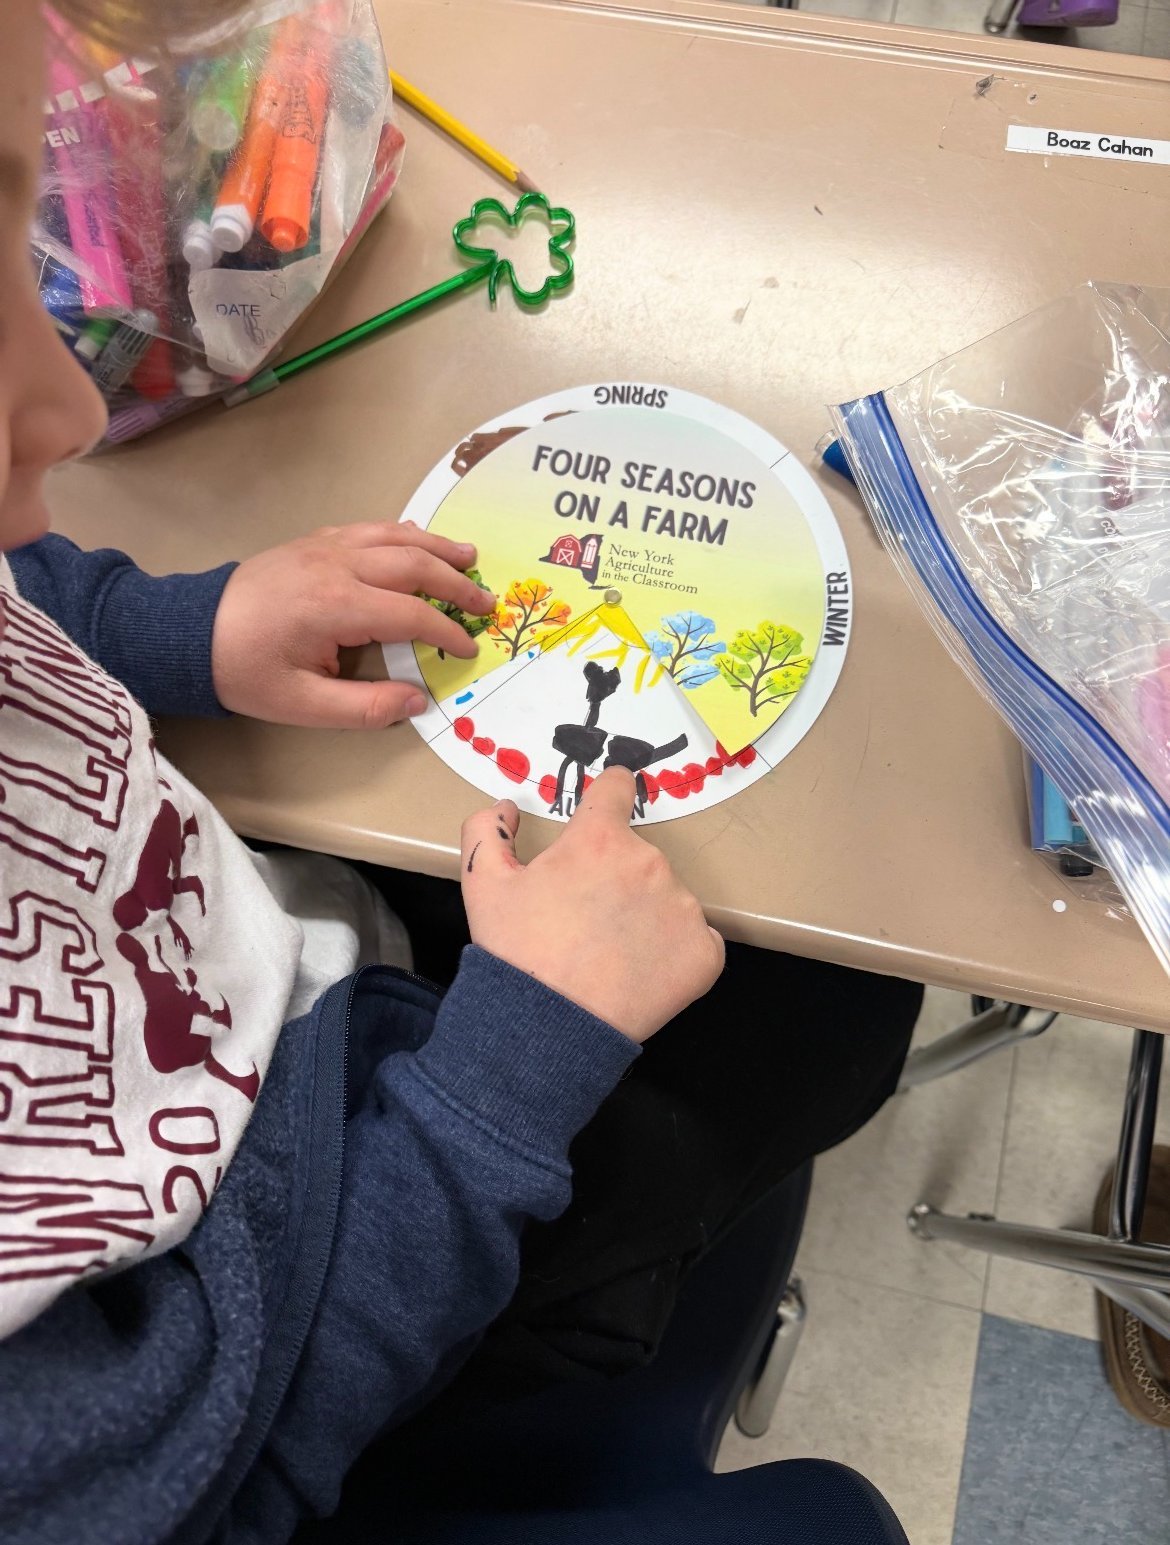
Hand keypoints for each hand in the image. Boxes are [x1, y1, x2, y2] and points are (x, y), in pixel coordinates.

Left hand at [210, 521, 495, 727]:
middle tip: (487, 601)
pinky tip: (417, 540)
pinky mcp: (312, 541)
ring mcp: (323, 547)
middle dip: (455, 583)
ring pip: (394, 536)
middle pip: (413, 565)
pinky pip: (368, 528)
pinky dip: (401, 533)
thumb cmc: (244, 671)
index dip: (447, 632)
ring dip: (436, 546)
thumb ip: (364, 707)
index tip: (468, 650)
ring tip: (469, 556)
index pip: (412, 614)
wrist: (187, 631)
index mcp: (336, 607)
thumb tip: (417, 702)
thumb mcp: (302, 705)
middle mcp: (336, 566)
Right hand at [460, 768, 724, 1042]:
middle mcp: (650, 862)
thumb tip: (507, 807)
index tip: (604, 812)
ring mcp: (683, 907)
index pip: (617, 788)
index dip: (607, 797)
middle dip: (615, 877)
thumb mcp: (481, 884)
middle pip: (638, 855)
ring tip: (610, 954)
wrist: (547, 1028)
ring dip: (645, 915)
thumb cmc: (514, 953)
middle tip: (585, 919)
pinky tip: (641, 973)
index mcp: (600, 839)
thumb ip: (485, 829)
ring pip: (667, 898)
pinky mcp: (705, 952)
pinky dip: (674, 953)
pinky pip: (695, 941)